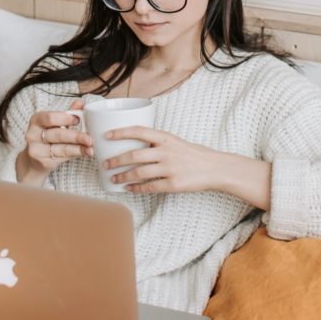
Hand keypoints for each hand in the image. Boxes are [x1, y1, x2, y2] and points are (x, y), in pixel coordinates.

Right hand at [20, 99, 93, 178]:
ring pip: (61, 148)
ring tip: (91, 148)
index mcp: (36, 120)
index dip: (65, 119)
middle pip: (57, 134)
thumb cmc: (47, 137)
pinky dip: (76, 154)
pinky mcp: (43, 163)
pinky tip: (85, 152)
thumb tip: (80, 103)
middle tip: (90, 138)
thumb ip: (67, 114)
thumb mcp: (54, 123)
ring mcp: (36, 150)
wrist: (34, 159)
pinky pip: (63, 157)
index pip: (50, 118)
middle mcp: (33, 135)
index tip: (78, 120)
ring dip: (79, 148)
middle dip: (75, 136)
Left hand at [103, 127, 227, 193]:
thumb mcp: (176, 142)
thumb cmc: (194, 154)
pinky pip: (150, 187)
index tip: (106, 135)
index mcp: (166, 138)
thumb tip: (133, 147)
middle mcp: (167, 152)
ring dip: (123, 176)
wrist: (215, 168)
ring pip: (139, 173)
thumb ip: (157, 144)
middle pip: (134, 155)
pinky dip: (136, 188)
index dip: (120, 132)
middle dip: (116, 160)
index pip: (139, 131)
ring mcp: (170, 169)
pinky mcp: (174, 184)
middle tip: (105, 164)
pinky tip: (128, 188)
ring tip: (113, 178)